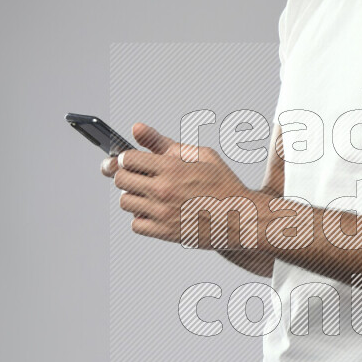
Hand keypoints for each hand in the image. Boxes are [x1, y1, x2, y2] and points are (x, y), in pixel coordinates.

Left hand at [101, 123, 253, 249]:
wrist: (241, 217)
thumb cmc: (223, 184)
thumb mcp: (200, 155)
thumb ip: (164, 142)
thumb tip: (137, 129)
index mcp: (172, 167)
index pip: (126, 158)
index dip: (128, 159)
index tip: (134, 162)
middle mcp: (164, 189)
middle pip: (120, 180)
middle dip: (127, 176)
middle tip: (140, 178)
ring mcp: (163, 213)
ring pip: (125, 202)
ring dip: (134, 198)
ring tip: (150, 196)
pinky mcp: (164, 233)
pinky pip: (135, 225)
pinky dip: (142, 219)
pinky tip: (156, 213)